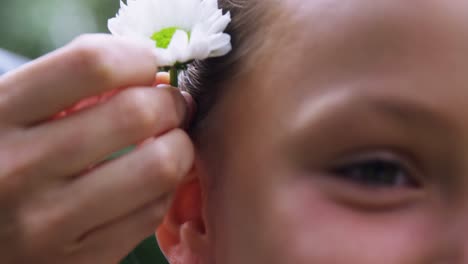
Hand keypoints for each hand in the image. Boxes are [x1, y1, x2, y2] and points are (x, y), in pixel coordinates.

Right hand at [0, 34, 194, 262]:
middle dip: (171, 102)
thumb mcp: (13, 112)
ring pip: (160, 166)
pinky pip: (153, 212)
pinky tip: (149, 180)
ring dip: (179, 146)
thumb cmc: (4, 159)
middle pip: (137, 114)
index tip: (148, 64)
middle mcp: (18, 170)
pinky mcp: (79, 261)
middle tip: (171, 104)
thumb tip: (149, 72)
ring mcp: (49, 224)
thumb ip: (69, 85)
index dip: (138, 57)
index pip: (92, 64)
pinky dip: (163, 188)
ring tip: (168, 141)